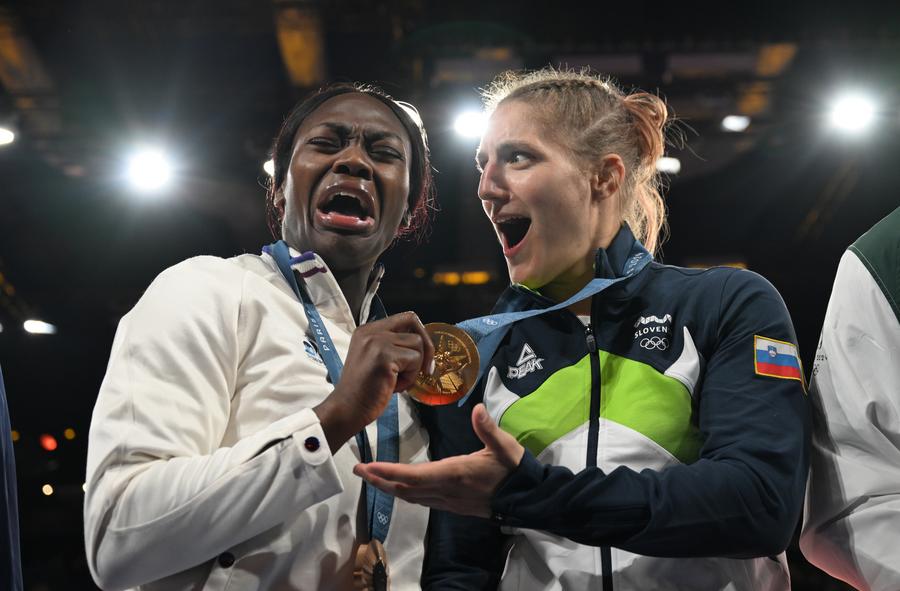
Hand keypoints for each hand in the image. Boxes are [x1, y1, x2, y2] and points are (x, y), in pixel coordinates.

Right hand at [314, 311, 433, 451]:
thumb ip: (393, 346)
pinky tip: (394, 386)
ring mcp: (376, 342)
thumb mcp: (375, 359)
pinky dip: (410, 378)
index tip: (422, 354)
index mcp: (367, 330)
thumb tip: (423, 345)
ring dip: (414, 368)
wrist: (347, 409)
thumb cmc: (363, 390)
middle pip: (414, 325)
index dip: (420, 333)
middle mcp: (370, 332)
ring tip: (396, 381)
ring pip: (417, 344)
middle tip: (425, 368)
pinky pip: (415, 360)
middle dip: (426, 348)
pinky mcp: (384, 356)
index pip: (406, 318)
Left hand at [353, 404, 524, 517]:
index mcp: (455, 474)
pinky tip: (398, 485)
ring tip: (371, 476)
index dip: (388, 471)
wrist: (527, 499)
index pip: (414, 475)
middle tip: (358, 470)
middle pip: (404, 488)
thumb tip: (476, 408)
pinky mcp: (452, 505)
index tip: (367, 466)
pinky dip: (404, 491)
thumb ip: (488, 428)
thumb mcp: (505, 446)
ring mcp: (448, 501)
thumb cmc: (514, 471)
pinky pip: (421, 499)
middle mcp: (446, 491)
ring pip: (410, 496)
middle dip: (379, 479)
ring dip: (388, 486)